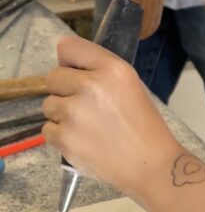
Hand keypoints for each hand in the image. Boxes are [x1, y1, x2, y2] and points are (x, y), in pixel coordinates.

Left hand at [42, 36, 179, 197]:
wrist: (150, 164)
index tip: (77, 74)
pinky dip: (61, 136)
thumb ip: (101, 73)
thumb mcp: (132, 87)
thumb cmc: (145, 126)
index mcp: (113, 69)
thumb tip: (68, 70)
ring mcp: (74, 113)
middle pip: (53, 77)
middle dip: (65, 90)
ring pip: (48, 105)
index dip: (70, 61)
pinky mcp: (64, 138)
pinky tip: (84, 141)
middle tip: (86, 107)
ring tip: (88, 127)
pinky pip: (48, 130)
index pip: (68, 47)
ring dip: (62, 115)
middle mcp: (91, 86)